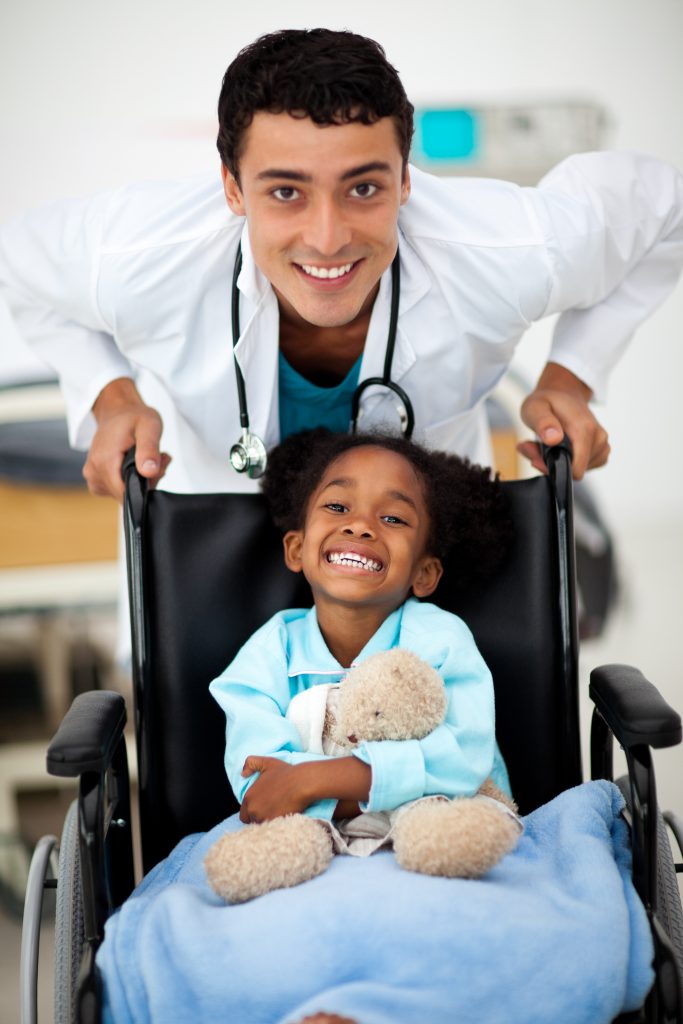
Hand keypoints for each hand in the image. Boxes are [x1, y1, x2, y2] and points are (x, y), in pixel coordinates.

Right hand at [82, 377, 170, 501]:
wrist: (117, 411)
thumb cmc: (133, 417)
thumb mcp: (149, 426)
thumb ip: (149, 449)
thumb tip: (149, 472)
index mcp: (104, 460)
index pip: (126, 494)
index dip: (146, 486)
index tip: (157, 467)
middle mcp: (94, 472)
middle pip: (126, 494)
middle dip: (147, 481)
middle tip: (158, 459)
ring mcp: (92, 477)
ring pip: (123, 493)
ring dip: (141, 480)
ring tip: (148, 458)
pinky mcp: (96, 480)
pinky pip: (117, 489)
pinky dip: (131, 480)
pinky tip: (138, 464)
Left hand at [239, 756, 311, 822]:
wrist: (302, 783)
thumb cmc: (286, 773)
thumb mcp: (266, 763)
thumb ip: (251, 763)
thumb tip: (243, 773)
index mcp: (249, 797)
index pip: (244, 814)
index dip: (253, 812)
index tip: (263, 807)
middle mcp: (253, 809)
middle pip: (252, 821)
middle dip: (260, 817)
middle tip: (272, 810)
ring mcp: (263, 817)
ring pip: (262, 826)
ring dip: (268, 821)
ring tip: (279, 812)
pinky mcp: (274, 823)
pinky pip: (272, 829)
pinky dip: (276, 825)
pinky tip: (283, 817)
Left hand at [517, 362, 609, 479]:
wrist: (564, 393)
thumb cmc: (548, 401)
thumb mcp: (535, 407)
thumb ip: (542, 423)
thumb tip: (554, 439)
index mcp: (585, 429)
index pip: (575, 469)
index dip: (553, 468)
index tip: (537, 457)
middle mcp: (599, 438)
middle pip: (574, 470)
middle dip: (552, 463)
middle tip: (536, 446)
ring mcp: (602, 446)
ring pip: (578, 470)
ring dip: (559, 461)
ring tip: (547, 444)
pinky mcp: (601, 452)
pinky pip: (583, 467)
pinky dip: (569, 461)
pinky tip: (559, 447)